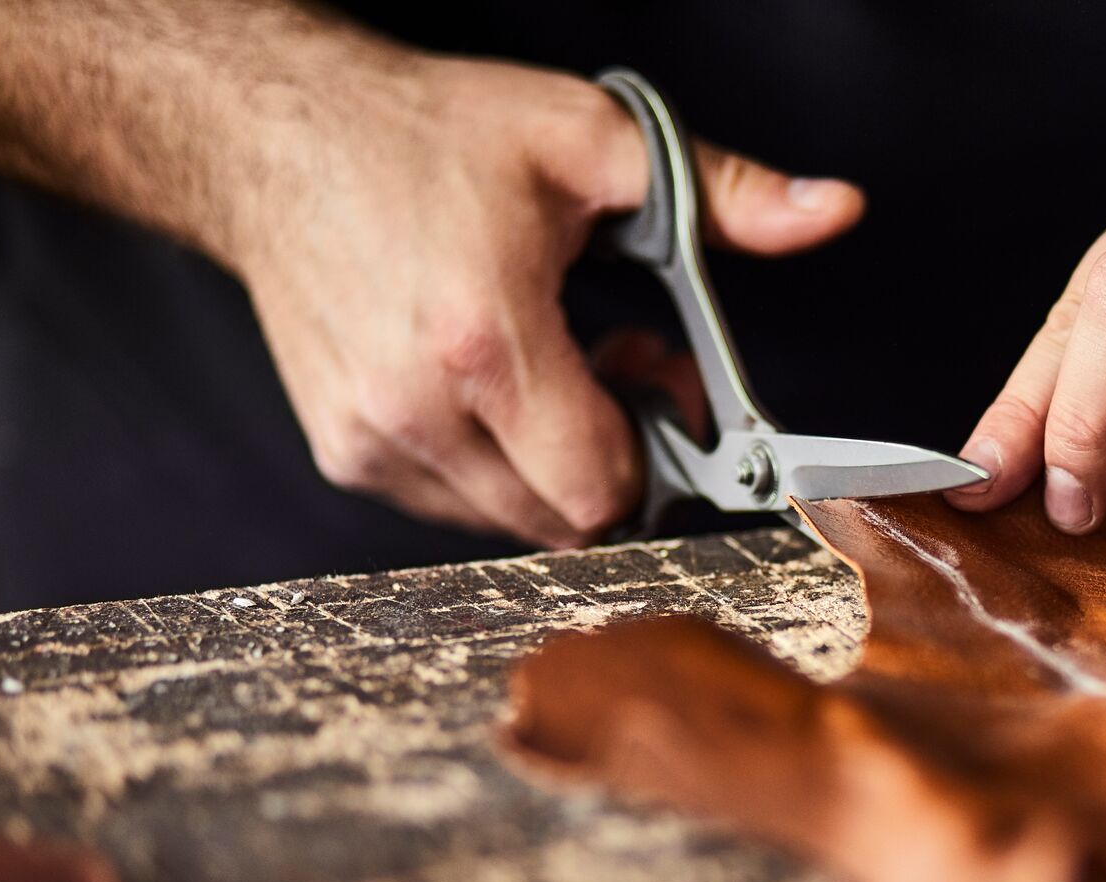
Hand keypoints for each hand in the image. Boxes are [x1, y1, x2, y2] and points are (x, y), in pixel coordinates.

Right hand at [231, 55, 862, 546]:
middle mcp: (416, 407)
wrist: (274, 136)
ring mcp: (371, 438)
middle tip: (614, 367)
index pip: (603, 490)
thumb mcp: (589, 138)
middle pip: (565, 521)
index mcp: (483, 341)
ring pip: (512, 522)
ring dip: (553, 466)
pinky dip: (494, 466)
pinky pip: (456, 505)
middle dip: (615, 462)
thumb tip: (831, 210)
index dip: (656, 458)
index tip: (664, 390)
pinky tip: (489, 385)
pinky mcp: (344, 450)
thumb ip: (723, 190)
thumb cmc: (421, 136)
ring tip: (547, 366)